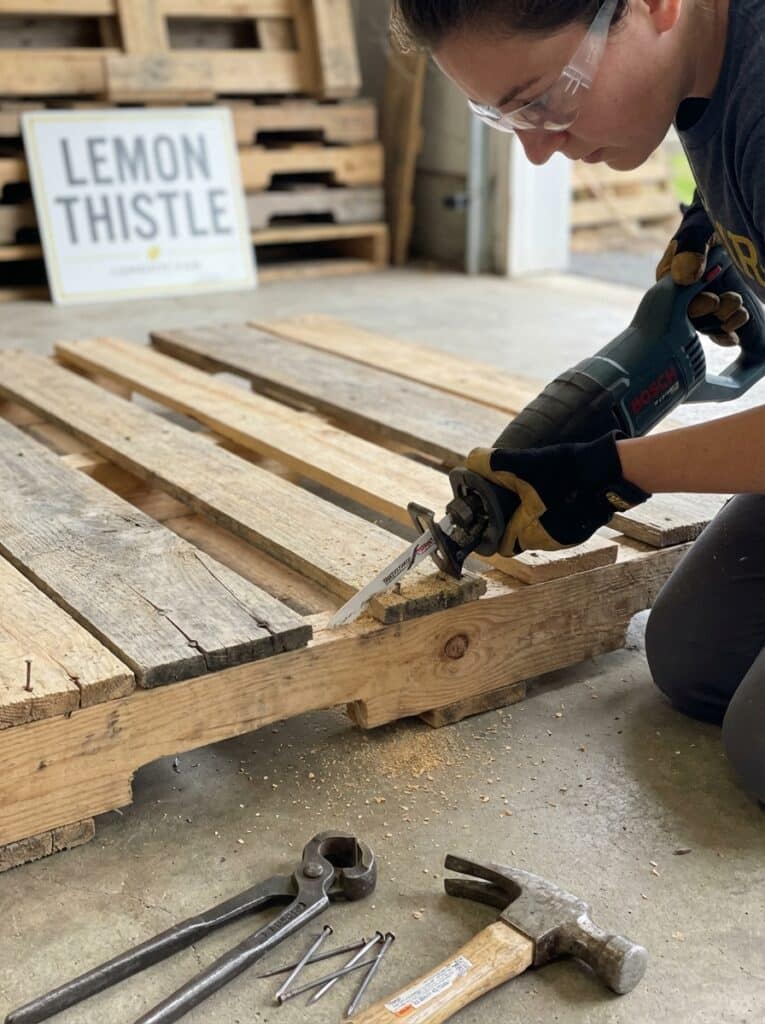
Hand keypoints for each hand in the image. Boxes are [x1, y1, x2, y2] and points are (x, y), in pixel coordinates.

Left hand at [466, 432, 650, 555]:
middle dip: (513, 521)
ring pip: (539, 532)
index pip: (501, 544)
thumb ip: (494, 464)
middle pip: (519, 538)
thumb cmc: (563, 471)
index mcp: (528, 532)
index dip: (493, 530)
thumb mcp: (523, 463)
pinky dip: (552, 515)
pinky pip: (557, 527)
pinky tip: (553, 496)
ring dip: (533, 518)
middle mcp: (547, 542)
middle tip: (511, 499)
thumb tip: (473, 460)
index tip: (491, 514)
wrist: (606, 471)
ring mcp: (566, 538)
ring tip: (533, 494)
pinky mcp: (581, 531)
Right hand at [657, 194, 748, 346]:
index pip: (676, 300)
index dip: (694, 306)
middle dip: (713, 315)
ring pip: (706, 323)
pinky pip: (716, 328)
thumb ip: (690, 248)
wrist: (730, 217)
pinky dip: (725, 334)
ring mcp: (701, 299)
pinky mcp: (718, 305)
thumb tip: (684, 277)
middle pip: (691, 317)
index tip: (714, 300)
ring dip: (723, 321)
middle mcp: (682, 292)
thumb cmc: (709, 220)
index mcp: (670, 276)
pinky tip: (735, 334)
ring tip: (740, 309)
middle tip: (732, 301)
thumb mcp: (698, 228)